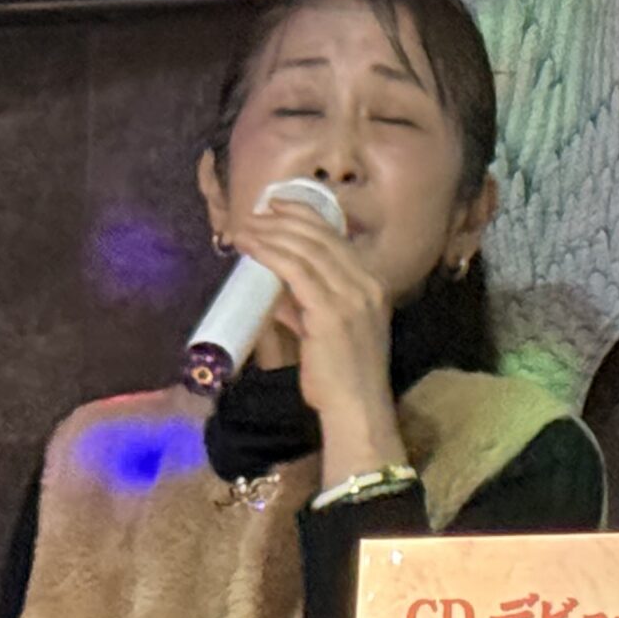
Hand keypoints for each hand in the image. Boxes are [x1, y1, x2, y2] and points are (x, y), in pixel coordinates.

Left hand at [227, 198, 404, 481]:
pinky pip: (295, 270)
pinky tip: (251, 247)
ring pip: (306, 249)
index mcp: (373, 286)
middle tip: (256, 213)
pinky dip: (269, 253)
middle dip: (285, 218)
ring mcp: (351, 297)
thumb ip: (306, 310)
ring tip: (245, 229)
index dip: (306, 217)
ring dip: (270, 233)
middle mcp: (367, 285)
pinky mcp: (330, 311)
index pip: (338, 239)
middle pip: (321, 237)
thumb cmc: (341, 379)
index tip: (279, 207)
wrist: (357, 409)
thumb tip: (277, 295)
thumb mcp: (327, 334)